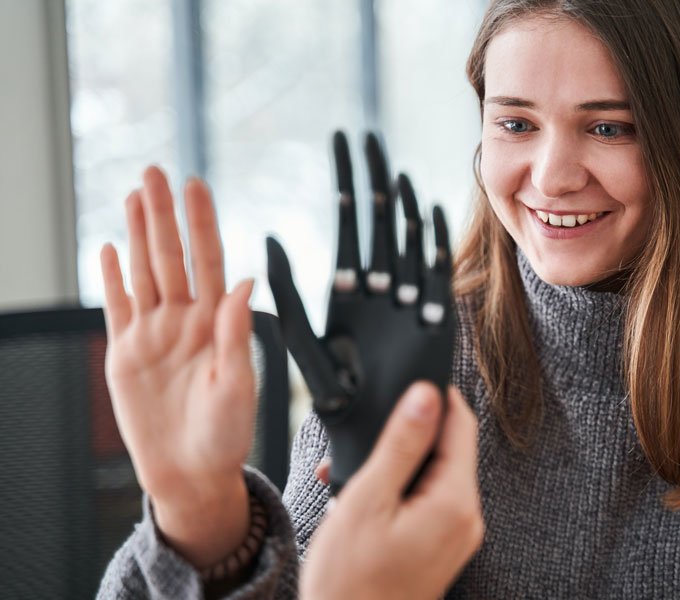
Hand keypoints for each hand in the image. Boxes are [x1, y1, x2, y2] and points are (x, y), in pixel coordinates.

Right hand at [100, 166, 254, 566]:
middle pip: (171, 256)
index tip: (196, 185)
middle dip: (163, 214)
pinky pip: (117, 306)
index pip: (208, 260)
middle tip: (155, 172)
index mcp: (215, 323)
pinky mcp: (125, 353)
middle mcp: (184, 320)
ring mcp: (153, 333)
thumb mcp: (238, 384)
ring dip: (138, 234)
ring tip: (135, 195)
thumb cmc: (225, 434)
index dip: (201, 223)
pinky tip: (110, 246)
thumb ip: (236, 333)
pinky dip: (112, 277)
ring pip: (143, 272)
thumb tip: (245, 281)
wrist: (190, 473)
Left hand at [267, 131, 454, 493]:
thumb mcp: (302, 344)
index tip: (343, 142)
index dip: (346, 181)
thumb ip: (286, 294)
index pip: (348, 224)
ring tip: (395, 169)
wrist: (374, 442)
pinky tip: (430, 208)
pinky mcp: (436, 322)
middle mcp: (379, 291)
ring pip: (407, 242)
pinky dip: (434, 242)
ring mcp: (409, 304)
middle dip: (374, 180)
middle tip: (368, 140)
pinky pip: (436, 275)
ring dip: (402, 205)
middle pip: (379, 224)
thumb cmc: (334, 404)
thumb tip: (265, 241)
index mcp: (345, 293)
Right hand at [301, 382, 483, 599]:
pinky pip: (428, 502)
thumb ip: (401, 443)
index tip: (407, 382)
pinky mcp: (441, 547)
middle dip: (406, 435)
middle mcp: (467, 519)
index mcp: (455, 502)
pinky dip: (398, 491)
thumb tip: (426, 394)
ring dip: (396, 464)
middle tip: (365, 437)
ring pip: (434, 475)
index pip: (461, 424)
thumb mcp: (368, 500)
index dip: (436, 395)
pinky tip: (362, 499)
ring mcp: (456, 536)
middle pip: (449, 448)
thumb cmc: (351, 583)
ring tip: (351, 475)